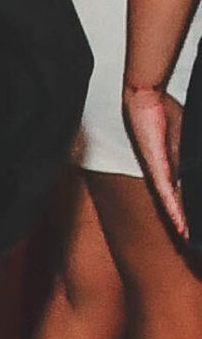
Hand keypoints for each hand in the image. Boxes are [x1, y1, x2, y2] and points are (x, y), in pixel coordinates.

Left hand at [126, 84, 187, 237]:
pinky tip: (179, 225)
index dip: (186, 210)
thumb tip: (196, 154)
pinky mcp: (156, 166)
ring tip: (185, 239)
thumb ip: (188, 147)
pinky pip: (166, 193)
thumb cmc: (161, 112)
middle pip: (174, 202)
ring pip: (169, 204)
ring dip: (178, 222)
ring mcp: (158, 171)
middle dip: (182, 221)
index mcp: (170, 166)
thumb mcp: (182, 133)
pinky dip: (174, 211)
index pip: (179, 193)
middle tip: (188, 240)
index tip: (191, 227)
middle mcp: (162, 173)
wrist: (143, 98)